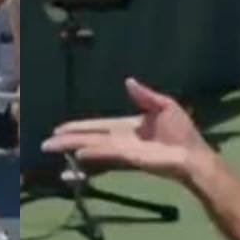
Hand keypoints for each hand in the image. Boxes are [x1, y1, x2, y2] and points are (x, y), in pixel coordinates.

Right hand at [42, 78, 212, 182]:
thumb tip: (128, 81)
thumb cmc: (182, 133)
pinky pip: (108, 154)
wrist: (194, 154)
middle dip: (67, 140)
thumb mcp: (164, 106)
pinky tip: (79, 154)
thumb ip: (145, 95)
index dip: (78, 127)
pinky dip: (93, 153)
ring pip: (92, 147)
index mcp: (125, 127)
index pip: (96, 127)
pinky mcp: (131, 158)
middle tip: (46, 144)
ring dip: (72, 148)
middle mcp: (120, 140)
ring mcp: (124, 150)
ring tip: (53, 148)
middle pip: (88, 138)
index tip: (59, 129)